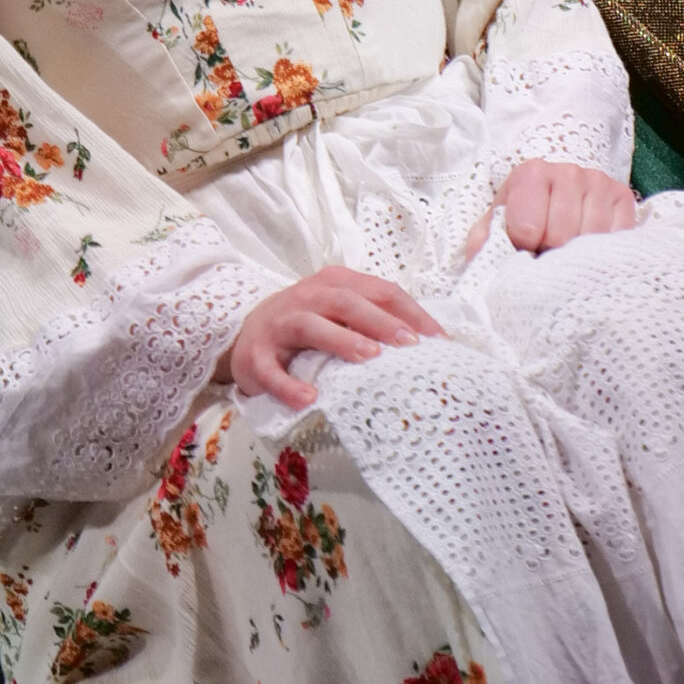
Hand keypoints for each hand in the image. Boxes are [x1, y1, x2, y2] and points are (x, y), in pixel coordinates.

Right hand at [216, 268, 444, 411]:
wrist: (245, 334)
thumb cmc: (306, 324)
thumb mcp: (339, 313)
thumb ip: (374, 320)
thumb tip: (427, 344)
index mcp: (334, 283)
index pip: (379, 290)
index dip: (410, 312)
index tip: (438, 338)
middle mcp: (307, 297)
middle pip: (346, 302)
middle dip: (380, 321)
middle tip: (409, 344)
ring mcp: (279, 324)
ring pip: (311, 326)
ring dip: (341, 340)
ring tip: (369, 358)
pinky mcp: (256, 355)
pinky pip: (272, 372)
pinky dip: (289, 386)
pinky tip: (309, 399)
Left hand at [474, 160, 638, 256]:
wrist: (554, 197)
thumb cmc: (521, 216)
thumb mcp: (494, 225)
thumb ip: (483, 242)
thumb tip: (483, 261)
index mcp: (531, 173)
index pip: (527, 229)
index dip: (523, 249)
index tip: (523, 247)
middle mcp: (568, 172)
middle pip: (562, 237)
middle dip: (551, 253)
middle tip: (546, 251)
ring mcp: (599, 183)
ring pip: (591, 240)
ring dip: (577, 256)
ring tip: (566, 250)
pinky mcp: (624, 198)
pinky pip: (617, 239)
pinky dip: (602, 253)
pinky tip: (588, 248)